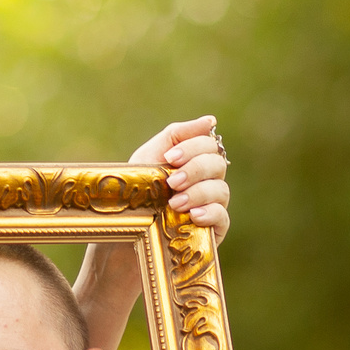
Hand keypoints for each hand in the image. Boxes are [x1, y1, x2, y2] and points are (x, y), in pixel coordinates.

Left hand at [130, 116, 229, 236]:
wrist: (126, 227)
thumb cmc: (138, 189)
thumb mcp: (150, 157)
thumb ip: (176, 135)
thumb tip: (210, 121)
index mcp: (195, 160)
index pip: (209, 144)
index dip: (193, 147)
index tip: (170, 157)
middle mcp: (207, 180)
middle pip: (217, 164)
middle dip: (195, 169)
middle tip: (172, 182)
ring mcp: (212, 204)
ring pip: (221, 190)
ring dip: (198, 193)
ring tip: (174, 203)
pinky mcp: (214, 229)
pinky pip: (223, 216)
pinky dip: (210, 213)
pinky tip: (193, 215)